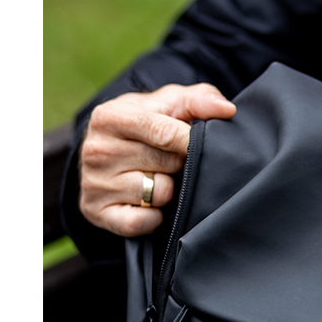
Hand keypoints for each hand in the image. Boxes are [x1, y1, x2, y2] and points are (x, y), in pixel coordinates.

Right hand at [79, 83, 236, 236]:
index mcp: (110, 116)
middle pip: (165, 164)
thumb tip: (226, 110)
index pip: (164, 133)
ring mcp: (95, 183)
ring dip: (166, 191)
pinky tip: (147, 203)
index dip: (189, 141)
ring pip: (157, 194)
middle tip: (169, 161)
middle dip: (178, 164)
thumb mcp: (168, 105)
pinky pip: (143, 222)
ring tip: (155, 178)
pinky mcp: (98, 213)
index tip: (199, 144)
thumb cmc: (146, 126)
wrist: (106, 156)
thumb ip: (198, 100)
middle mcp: (96, 149)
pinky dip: (153, 217)